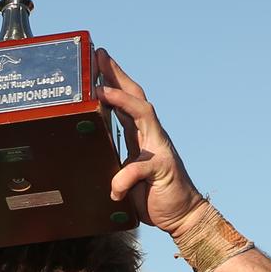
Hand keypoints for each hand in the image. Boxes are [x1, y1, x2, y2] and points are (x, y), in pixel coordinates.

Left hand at [96, 49, 205, 237]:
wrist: (182, 215)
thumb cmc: (152, 194)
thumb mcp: (126, 174)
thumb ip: (113, 160)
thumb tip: (89, 151)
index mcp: (141, 135)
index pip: (127, 100)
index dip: (113, 80)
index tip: (97, 61)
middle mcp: (151, 136)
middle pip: (135, 96)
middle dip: (117, 75)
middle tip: (100, 55)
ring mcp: (159, 149)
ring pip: (143, 115)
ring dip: (122, 101)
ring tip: (102, 92)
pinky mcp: (163, 170)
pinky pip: (141, 167)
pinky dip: (124, 176)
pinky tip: (113, 187)